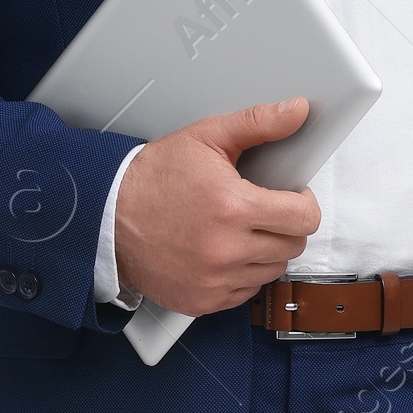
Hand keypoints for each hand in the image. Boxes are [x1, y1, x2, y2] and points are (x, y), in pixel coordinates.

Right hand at [113, 99, 320, 314]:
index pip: (304, 218)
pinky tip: (223, 253)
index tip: (292, 198)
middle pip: (292, 246)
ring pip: (272, 271)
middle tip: (262, 211)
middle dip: (285, 226)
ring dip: (265, 252)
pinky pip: (245, 292)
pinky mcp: (202, 300)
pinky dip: (241, 274)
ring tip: (240, 231)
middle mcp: (225, 249)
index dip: (303, 203)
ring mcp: (214, 279)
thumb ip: (257, 123)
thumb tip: (296, 111)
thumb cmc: (153, 178)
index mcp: (232, 207)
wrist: (108, 216)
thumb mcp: (206, 137)